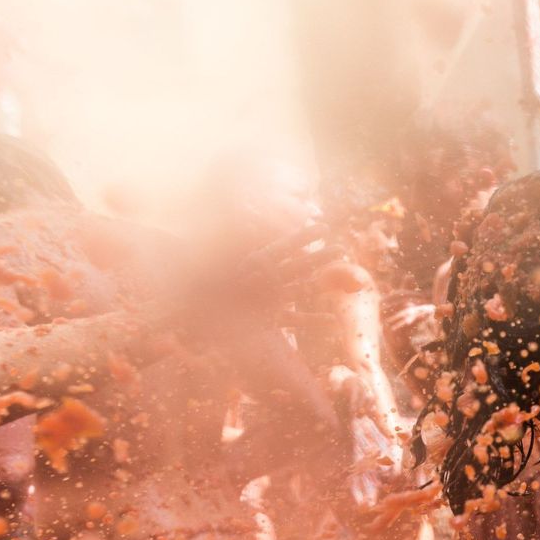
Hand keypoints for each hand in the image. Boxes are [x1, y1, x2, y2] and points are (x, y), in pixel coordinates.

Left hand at [185, 225, 341, 328]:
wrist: (192, 308)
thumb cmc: (194, 281)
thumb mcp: (200, 256)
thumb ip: (207, 239)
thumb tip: (216, 218)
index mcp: (254, 261)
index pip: (283, 246)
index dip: (303, 237)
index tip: (323, 227)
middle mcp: (267, 277)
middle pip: (298, 264)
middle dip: (319, 257)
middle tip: (341, 249)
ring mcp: (270, 298)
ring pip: (301, 289)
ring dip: (320, 285)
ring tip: (347, 283)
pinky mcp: (269, 318)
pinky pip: (293, 319)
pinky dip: (311, 320)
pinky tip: (330, 321)